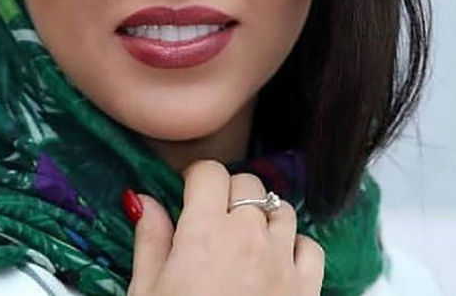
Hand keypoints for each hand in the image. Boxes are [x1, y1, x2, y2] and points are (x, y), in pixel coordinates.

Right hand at [127, 159, 324, 294]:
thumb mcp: (147, 292)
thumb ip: (150, 240)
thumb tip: (144, 202)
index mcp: (204, 232)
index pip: (209, 172)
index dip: (197, 179)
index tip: (189, 194)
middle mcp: (249, 237)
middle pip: (248, 183)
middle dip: (228, 195)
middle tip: (211, 221)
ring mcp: (283, 261)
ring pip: (281, 209)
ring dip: (262, 217)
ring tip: (242, 241)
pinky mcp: (307, 288)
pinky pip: (310, 246)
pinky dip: (295, 247)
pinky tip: (275, 263)